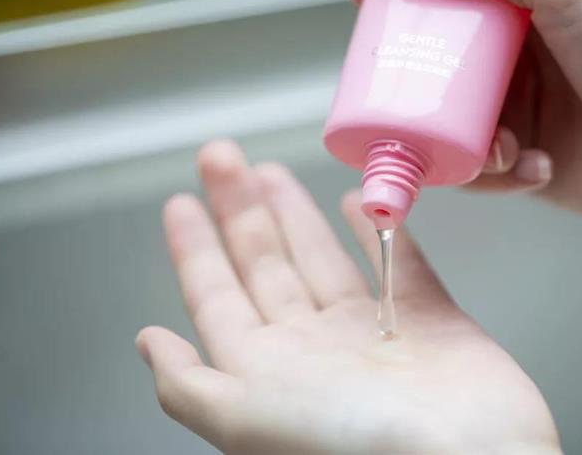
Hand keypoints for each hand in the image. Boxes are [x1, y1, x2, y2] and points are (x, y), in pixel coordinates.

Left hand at [136, 140, 560, 454]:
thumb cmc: (359, 448)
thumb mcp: (249, 419)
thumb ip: (192, 385)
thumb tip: (148, 343)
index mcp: (270, 372)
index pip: (218, 297)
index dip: (196, 250)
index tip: (180, 201)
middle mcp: (316, 351)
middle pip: (264, 265)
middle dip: (240, 210)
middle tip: (221, 157)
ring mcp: (374, 334)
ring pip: (322, 258)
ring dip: (296, 215)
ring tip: (271, 172)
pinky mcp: (432, 321)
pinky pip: (400, 264)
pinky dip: (379, 233)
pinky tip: (357, 203)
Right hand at [353, 0, 581, 255]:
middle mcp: (503, 46)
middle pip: (420, 49)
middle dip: (407, 73)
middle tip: (407, 91)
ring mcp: (504, 102)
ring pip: (435, 116)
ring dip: (457, 138)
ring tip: (507, 147)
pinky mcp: (509, 156)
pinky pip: (466, 166)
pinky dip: (492, 173)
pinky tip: (535, 166)